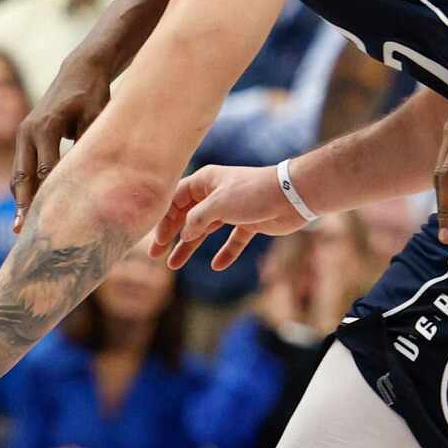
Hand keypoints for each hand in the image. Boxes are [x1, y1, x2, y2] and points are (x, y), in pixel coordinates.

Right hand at [12, 44, 115, 229]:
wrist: (79, 71)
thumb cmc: (94, 95)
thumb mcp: (97, 116)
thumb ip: (90, 143)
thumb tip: (91, 177)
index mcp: (46, 126)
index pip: (45, 170)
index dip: (47, 196)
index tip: (50, 219)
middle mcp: (28, 131)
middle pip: (23, 176)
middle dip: (23, 205)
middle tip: (23, 233)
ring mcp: (23, 134)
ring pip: (18, 174)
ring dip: (19, 200)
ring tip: (20, 230)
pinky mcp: (25, 137)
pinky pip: (21, 168)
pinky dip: (24, 189)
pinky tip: (28, 210)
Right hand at [152, 163, 303, 269]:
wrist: (292, 195)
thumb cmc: (253, 193)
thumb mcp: (218, 204)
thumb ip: (196, 219)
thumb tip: (185, 233)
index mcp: (205, 182)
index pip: (176, 200)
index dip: (164, 220)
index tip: (157, 240)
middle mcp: (216, 194)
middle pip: (187, 216)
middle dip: (171, 235)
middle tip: (156, 255)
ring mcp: (232, 209)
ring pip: (205, 231)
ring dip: (190, 247)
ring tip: (174, 266)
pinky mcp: (249, 222)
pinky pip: (232, 240)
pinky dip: (225, 252)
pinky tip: (217, 266)